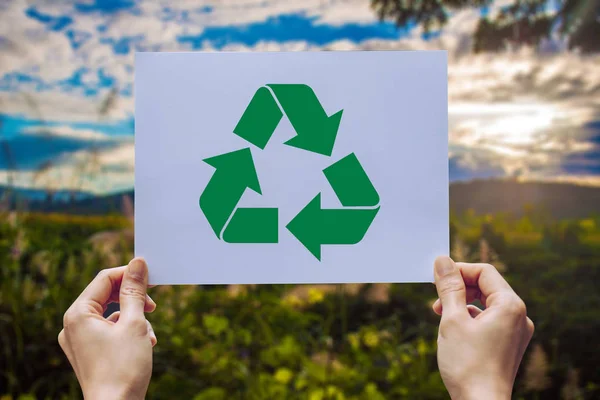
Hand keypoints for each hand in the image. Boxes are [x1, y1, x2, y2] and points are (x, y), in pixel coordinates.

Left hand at [58, 258, 156, 399]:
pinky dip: (126, 332)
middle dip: (133, 300)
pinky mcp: (87, 354)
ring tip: (148, 336)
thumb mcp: (134, 323)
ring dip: (134, 319)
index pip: (105, 279)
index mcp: (78, 314)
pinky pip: (108, 331)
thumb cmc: (123, 368)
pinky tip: (143, 344)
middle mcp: (72, 325)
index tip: (152, 277)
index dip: (129, 274)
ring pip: (110, 314)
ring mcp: (78, 341)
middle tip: (153, 307)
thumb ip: (135, 290)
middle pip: (106, 296)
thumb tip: (138, 264)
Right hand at [432, 256, 533, 399]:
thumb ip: (448, 287)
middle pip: (487, 286)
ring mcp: (516, 332)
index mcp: (510, 305)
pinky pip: (489, 320)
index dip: (458, 270)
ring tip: (440, 315)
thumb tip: (442, 261)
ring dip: (461, 303)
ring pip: (486, 304)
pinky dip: (470, 318)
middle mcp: (519, 316)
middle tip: (436, 298)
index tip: (436, 278)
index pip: (484, 272)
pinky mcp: (509, 345)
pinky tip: (454, 330)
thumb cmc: (467, 364)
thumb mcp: (452, 319)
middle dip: (459, 288)